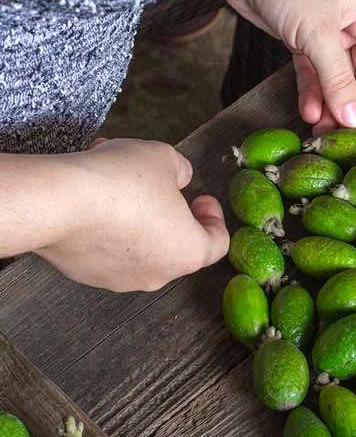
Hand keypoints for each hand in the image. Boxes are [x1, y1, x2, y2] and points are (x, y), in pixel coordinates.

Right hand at [36, 139, 228, 291]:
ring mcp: (122, 279)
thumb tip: (179, 177)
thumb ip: (180, 169)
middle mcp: (159, 274)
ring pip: (139, 245)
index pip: (217, 243)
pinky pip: (107, 250)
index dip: (213, 218)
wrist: (57, 204)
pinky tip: (91, 198)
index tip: (201, 197)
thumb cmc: (121, 181)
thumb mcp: (163, 158)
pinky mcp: (88, 275)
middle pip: (175, 244)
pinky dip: (107, 227)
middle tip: (158, 185)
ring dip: (136, 215)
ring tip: (117, 180)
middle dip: (169, 212)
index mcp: (189, 252)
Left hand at [224, 0, 355, 135]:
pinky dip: (313, 94)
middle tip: (350, 134)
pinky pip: (315, 73)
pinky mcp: (305, 39)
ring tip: (325, 131)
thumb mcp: (318, 32)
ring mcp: (330, 32)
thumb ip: (337, 78)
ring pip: (339, 78)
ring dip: (333, 106)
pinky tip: (311, 112)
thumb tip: (353, 117)